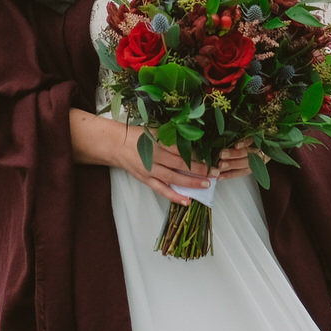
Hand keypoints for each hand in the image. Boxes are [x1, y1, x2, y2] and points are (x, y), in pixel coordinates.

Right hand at [122, 134, 256, 203]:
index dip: (196, 154)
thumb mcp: (155, 130)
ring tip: (206, 184)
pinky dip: (175, 196)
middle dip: (198, 169)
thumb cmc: (137, 136)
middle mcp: (154, 157)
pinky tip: (187, 200)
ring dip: (191, 182)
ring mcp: (150, 170)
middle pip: (179, 164)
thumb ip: (172, 136)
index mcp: (157, 142)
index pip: (180, 149)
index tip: (210, 156)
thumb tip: (194, 140)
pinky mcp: (146, 180)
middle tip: (214, 172)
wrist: (116, 145)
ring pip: (173, 178)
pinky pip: (162, 190)